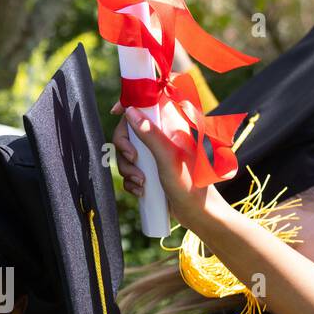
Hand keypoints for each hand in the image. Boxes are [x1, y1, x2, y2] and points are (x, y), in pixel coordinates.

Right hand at [115, 104, 229, 230]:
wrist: (196, 213)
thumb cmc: (190, 185)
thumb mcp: (168, 158)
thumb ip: (150, 134)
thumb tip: (130, 112)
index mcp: (172, 124)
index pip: (148, 100)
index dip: (131, 102)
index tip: (116, 112)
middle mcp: (163, 135)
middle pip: (130, 128)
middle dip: (125, 147)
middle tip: (133, 158)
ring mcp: (155, 153)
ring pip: (127, 151)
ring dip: (128, 168)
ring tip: (142, 182)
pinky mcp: (150, 169)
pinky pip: (130, 168)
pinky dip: (131, 180)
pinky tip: (141, 190)